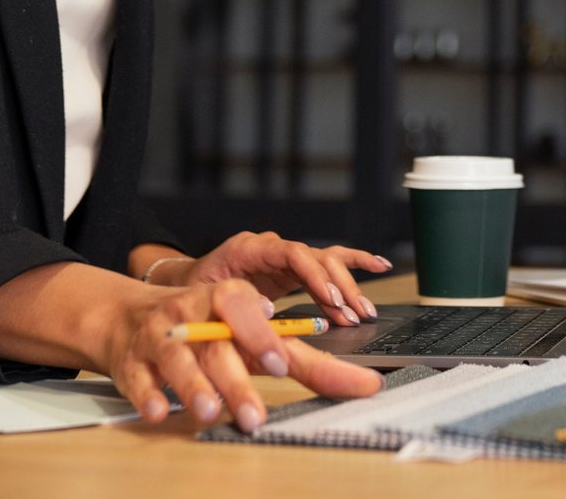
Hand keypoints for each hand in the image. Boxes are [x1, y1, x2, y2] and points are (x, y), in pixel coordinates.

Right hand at [104, 276, 381, 429]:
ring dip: (193, 387)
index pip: (245, 305)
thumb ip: (309, 361)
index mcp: (227, 299)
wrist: (133, 320)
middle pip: (216, 345)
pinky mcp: (131, 362)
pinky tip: (161, 412)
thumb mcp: (257, 339)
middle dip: (234, 380)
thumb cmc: (210, 330)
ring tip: (209, 411)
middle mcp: (193, 313)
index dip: (261, 333)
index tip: (280, 360)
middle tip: (253, 414)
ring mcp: (160, 337)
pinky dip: (149, 396)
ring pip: (177, 360)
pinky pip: (138, 379)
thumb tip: (366, 383)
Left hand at [154, 230, 391, 326]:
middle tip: (354, 315)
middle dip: (340, 287)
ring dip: (349, 286)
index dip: (315, 277)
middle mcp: (273, 247)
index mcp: (251, 249)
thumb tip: (266, 317)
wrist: (186, 284)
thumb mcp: (207, 298)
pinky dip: (355, 262)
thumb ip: (235, 304)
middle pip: (317, 258)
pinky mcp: (294, 268)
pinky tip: (379, 265)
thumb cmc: (193, 292)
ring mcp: (285, 256)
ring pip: (327, 261)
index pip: (294, 254)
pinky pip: (329, 260)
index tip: (330, 301)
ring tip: (365, 311)